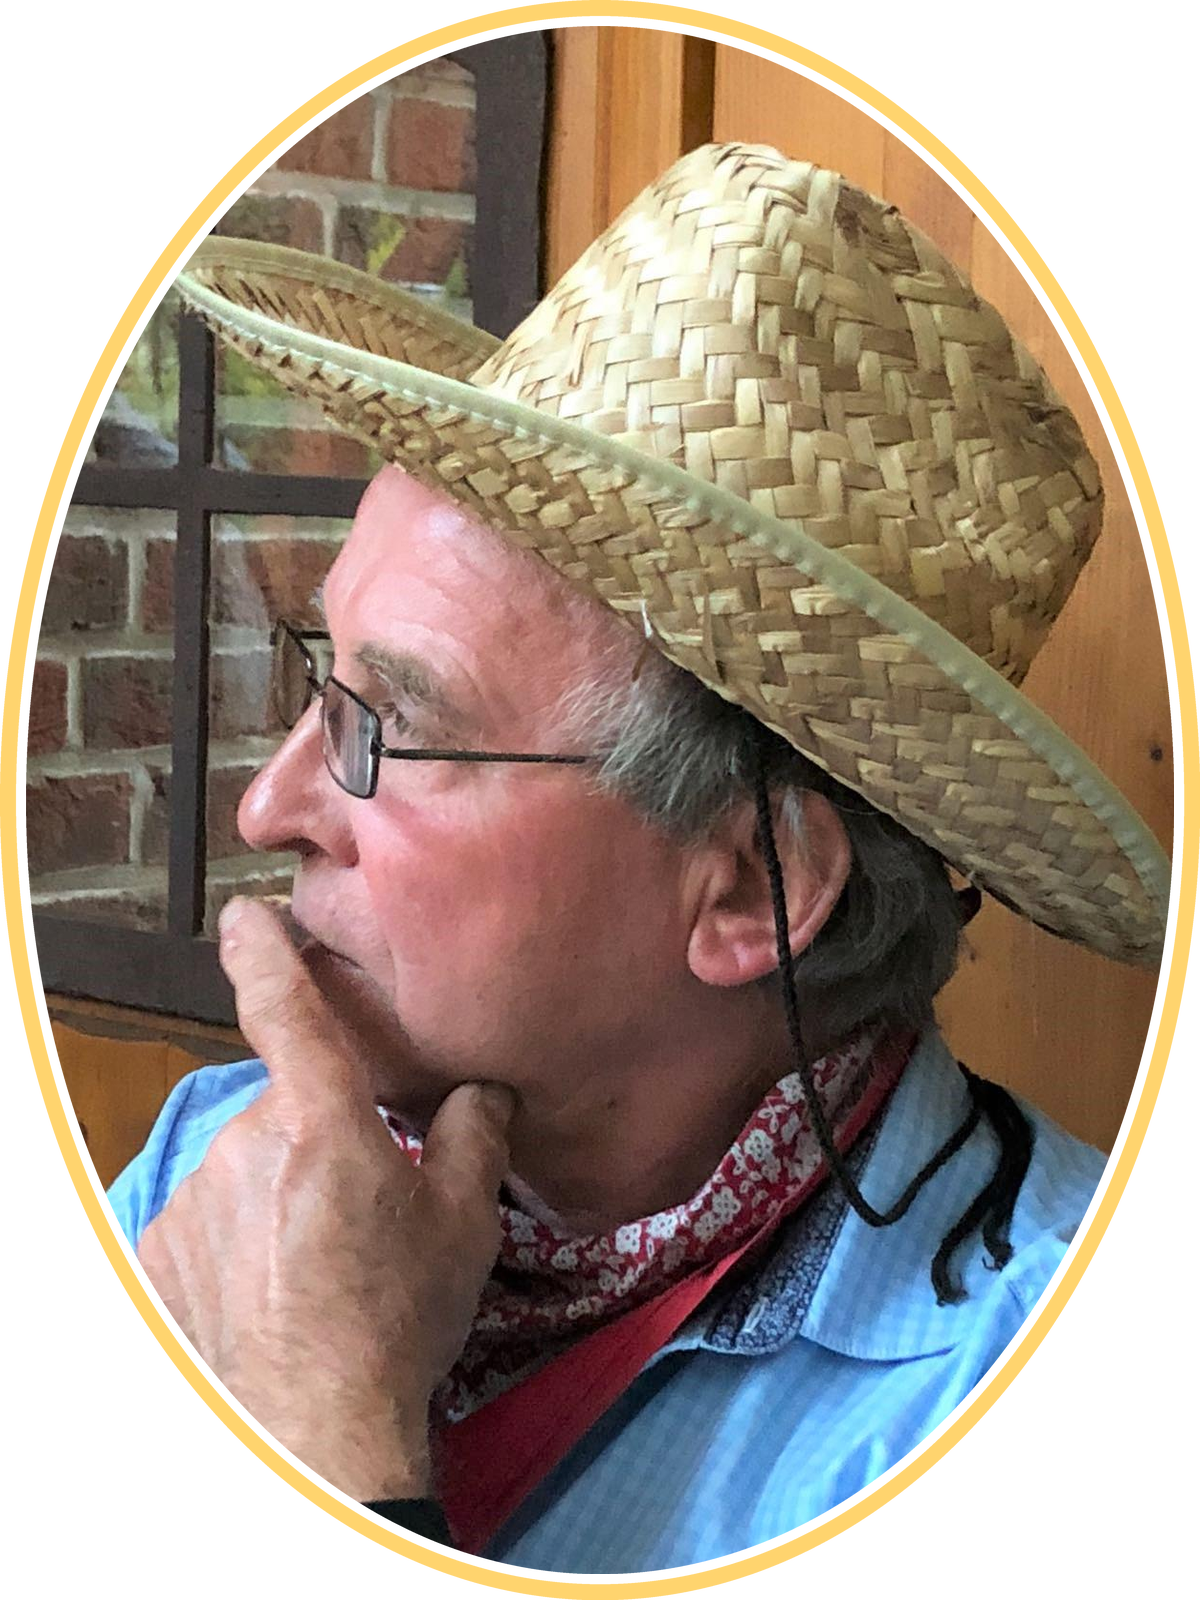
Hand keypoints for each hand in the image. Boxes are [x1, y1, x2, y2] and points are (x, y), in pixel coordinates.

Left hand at [137, 897, 514, 1500]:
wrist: (318, 1430)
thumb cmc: (398, 1318)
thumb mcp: (462, 1221)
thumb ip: (473, 1132)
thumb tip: (484, 1087)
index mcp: (321, 1122)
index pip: (284, 1008)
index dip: (263, 950)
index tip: (246, 913)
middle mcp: (244, 1145)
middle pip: (282, 1110)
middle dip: (314, 1139)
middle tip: (358, 1205)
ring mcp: (193, 1200)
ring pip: (242, 1167)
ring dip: (273, 1192)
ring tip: (317, 1264)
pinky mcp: (157, 1254)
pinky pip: (204, 1219)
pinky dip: (234, 1240)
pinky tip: (271, 1291)